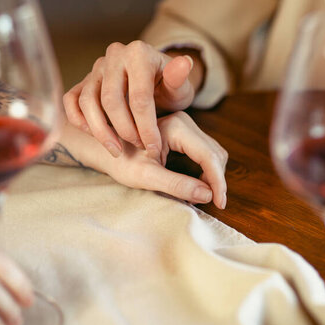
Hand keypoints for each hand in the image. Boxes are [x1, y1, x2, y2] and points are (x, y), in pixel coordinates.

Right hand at [64, 41, 201, 160]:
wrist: (155, 80)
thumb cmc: (169, 86)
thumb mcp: (181, 85)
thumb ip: (180, 78)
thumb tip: (184, 64)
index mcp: (139, 53)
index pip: (139, 96)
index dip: (146, 127)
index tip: (154, 148)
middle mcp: (114, 55)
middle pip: (110, 100)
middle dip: (124, 130)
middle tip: (138, 147)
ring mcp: (96, 67)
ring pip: (87, 101)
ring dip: (100, 131)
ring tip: (117, 150)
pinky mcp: (84, 80)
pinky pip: (71, 100)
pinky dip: (78, 120)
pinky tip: (94, 136)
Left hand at [103, 111, 227, 208]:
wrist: (106, 148)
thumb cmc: (121, 161)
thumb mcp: (146, 177)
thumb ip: (176, 185)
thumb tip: (208, 195)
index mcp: (175, 127)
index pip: (208, 156)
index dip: (218, 182)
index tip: (219, 204)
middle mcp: (184, 121)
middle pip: (215, 154)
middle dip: (216, 180)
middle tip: (211, 204)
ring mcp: (185, 125)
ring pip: (213, 153)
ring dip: (213, 176)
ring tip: (202, 196)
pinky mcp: (184, 132)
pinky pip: (206, 152)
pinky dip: (206, 170)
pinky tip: (197, 185)